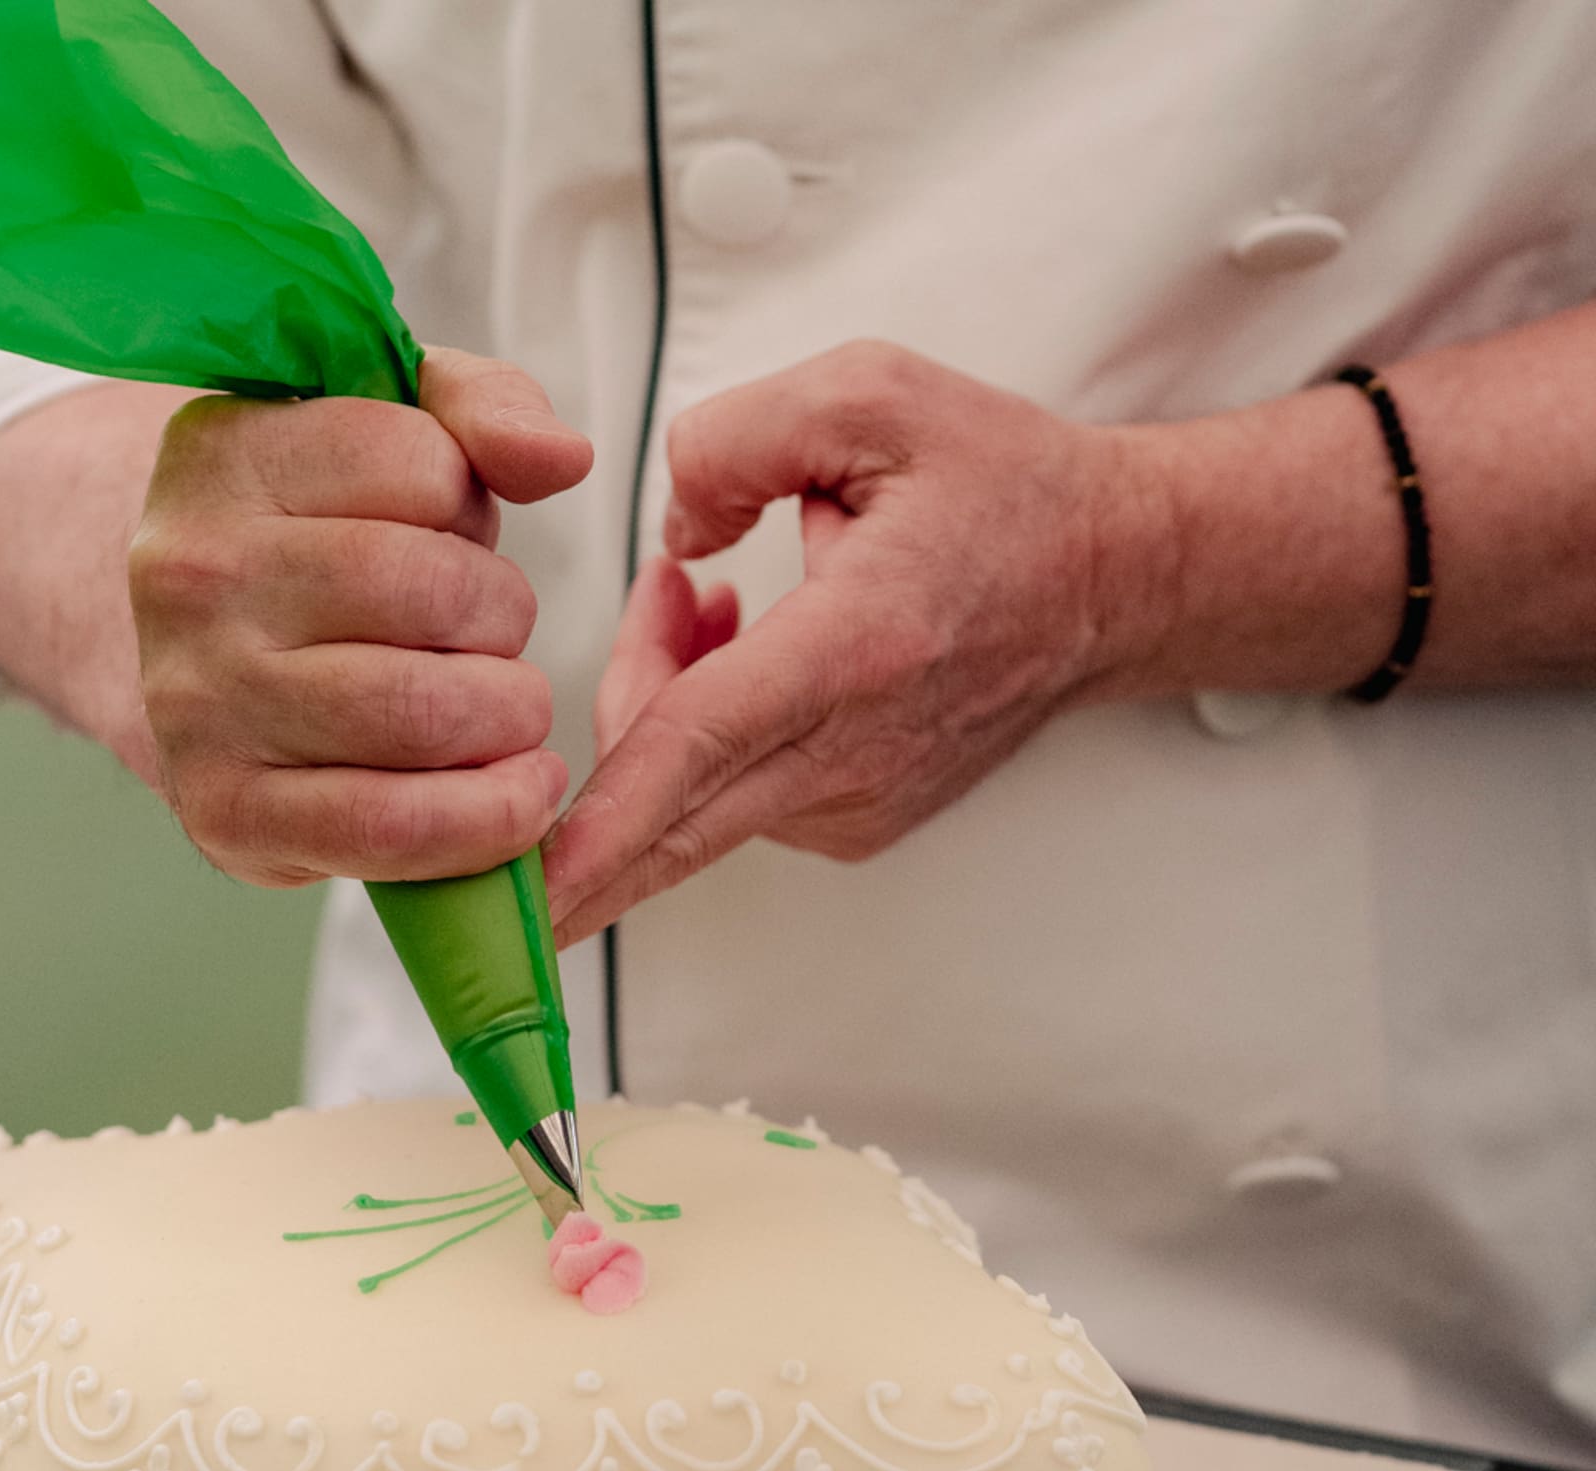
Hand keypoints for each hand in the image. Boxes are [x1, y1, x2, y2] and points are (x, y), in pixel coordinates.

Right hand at [129, 348, 593, 885]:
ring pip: (425, 715)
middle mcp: (196, 578)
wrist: (189, 654)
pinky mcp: (228, 813)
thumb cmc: (317, 537)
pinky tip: (517, 791)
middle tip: (488, 635)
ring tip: (501, 708)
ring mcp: (201, 703)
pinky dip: (487, 818)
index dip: (469, 500)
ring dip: (507, 717)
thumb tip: (563, 456)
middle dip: (503, 619)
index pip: (419, 464)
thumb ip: (488, 409)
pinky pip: (395, 828)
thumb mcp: (392, 431)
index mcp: (227, 458)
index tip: (444, 528)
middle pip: (432, 595)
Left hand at [544, 339, 1173, 944]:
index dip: (603, 826)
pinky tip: (745, 643)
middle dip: (590, 752)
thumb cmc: (1003, 487)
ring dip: (664, 691)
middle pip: (671, 808)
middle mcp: (856, 753)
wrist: (1115, 579)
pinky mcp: (854, 822)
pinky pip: (730, 794)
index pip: (700, 748)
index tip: (530, 898)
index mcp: (859, 649)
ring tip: (718, 591)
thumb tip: (667, 537)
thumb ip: (736, 439)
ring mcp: (856, 803)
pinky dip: (703, 727)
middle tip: (666, 599)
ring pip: (689, 788)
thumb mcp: (871, 397)